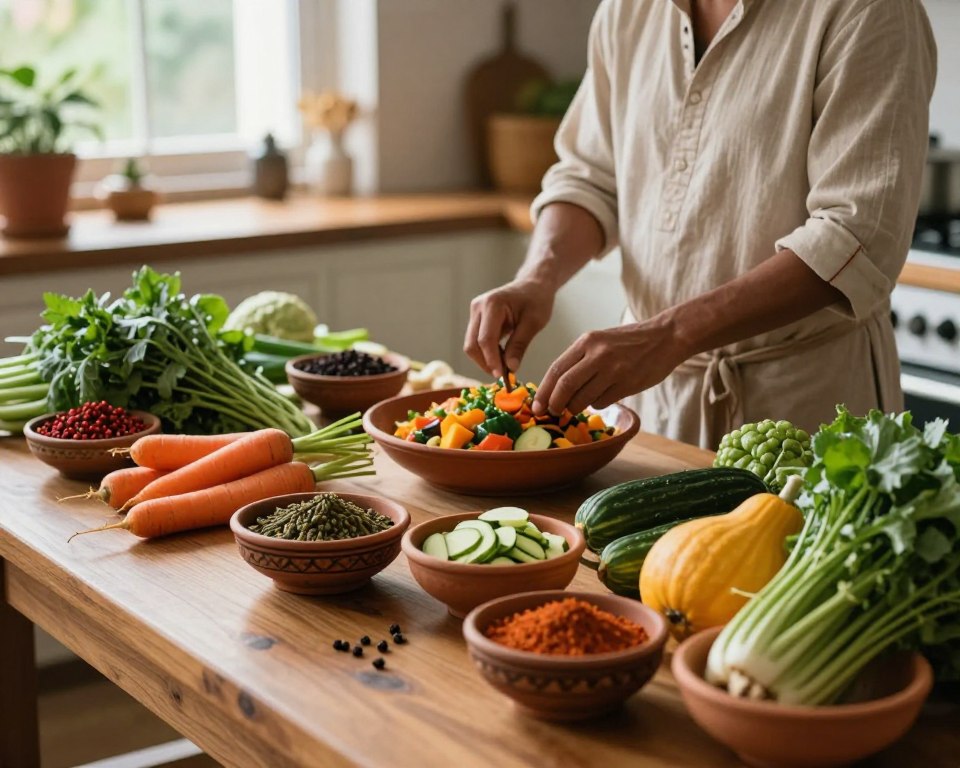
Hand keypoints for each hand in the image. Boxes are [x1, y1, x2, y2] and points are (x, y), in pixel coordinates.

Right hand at [463, 279, 554, 376]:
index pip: (485, 339)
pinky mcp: (476, 319)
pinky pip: (476, 341)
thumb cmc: (536, 300)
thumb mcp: (533, 323)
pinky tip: (501, 358)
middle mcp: (478, 307)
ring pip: (471, 344)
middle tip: (503, 376)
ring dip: (485, 359)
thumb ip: (520, 345)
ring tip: (504, 367)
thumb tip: (510, 369)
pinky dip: (486, 353)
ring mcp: (475, 312)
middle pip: (472, 344)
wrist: (533, 285)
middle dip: (485, 363)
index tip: (502, 376)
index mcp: (492, 304)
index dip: (492, 360)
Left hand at [532, 319, 689, 415]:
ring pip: (583, 398)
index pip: (556, 370)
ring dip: (576, 407)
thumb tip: (555, 387)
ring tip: (578, 405)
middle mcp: (598, 354)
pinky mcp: (628, 383)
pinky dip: (597, 404)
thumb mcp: (600, 341)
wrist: (666, 337)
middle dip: (554, 404)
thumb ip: (579, 359)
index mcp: (586, 342)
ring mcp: (614, 369)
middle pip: (565, 386)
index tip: (536, 406)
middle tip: (552, 412)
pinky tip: (603, 396)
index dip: (543, 391)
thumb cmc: (629, 342)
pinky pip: (602, 402)